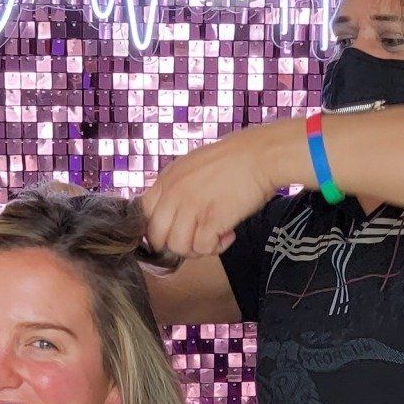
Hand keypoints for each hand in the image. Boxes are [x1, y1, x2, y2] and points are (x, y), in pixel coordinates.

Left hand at [141, 123, 287, 264]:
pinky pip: (203, 248)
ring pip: (178, 247)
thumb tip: (172, 215)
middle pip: (156, 237)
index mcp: (167, 180)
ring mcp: (191, 206)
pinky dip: (217, 248)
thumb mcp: (192, 167)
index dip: (156, 230)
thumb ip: (176, 187)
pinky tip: (228, 235)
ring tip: (215, 237)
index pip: (142, 215)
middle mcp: (174, 193)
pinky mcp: (211, 218)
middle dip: (176, 245)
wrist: (260, 155)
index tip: (174, 232)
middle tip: (196, 239)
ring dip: (197, 249)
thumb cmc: (232, 161)